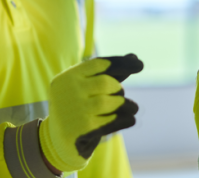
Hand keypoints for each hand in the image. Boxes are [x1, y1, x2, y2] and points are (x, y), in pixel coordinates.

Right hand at [39, 54, 142, 171]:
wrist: (58, 142)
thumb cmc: (78, 109)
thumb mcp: (87, 89)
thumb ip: (108, 74)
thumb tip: (134, 57)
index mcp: (67, 77)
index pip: (99, 63)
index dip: (122, 63)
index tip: (140, 65)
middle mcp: (68, 91)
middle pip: (105, 83)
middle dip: (118, 89)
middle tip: (121, 95)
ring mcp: (73, 110)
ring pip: (108, 102)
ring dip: (124, 104)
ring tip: (133, 107)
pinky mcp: (81, 129)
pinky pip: (109, 121)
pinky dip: (123, 119)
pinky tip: (130, 119)